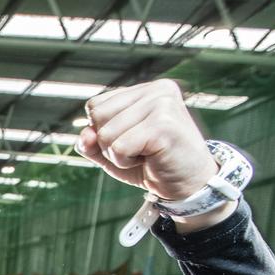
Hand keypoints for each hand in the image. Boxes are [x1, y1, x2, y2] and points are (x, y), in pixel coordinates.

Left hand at [76, 80, 216, 201]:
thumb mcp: (113, 152)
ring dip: (118, 155)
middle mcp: (156, 90)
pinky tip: (150, 159)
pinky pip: (118, 148)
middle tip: (139, 149)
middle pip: (97, 117)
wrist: (189, 185)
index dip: (103, 131)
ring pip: (105, 134)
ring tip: (146, 154)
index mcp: (145, 89)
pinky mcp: (163, 125)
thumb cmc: (152, 164)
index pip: (95, 106)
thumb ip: (92, 141)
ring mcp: (162, 104)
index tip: (132, 140)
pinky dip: (126, 161)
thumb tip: (85, 136)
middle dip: (109, 143)